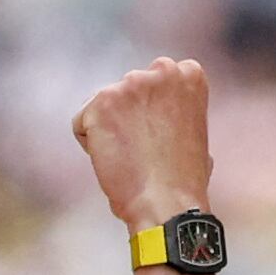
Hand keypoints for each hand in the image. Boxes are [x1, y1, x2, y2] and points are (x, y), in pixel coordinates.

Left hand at [72, 56, 213, 227]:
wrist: (167, 204)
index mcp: (188, 74)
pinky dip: (90, 146)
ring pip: (102, 107)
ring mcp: (130, 84)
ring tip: (130, 159)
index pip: (153, 82)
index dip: (151, 115)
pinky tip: (114, 161)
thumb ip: (177, 110)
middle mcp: (162, 70)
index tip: (160, 137)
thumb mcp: (195, 131)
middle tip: (142, 151)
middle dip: (127, 119)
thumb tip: (161, 115)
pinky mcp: (101, 103)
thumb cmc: (183, 181)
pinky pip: (81, 123)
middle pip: (126, 92)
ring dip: (108, 132)